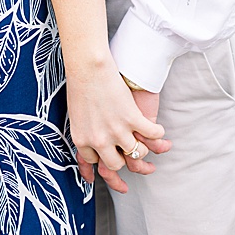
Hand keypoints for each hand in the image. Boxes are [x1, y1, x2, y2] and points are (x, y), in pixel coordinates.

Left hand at [68, 64, 165, 194]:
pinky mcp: (132, 119)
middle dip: (124, 161)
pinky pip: (152, 135)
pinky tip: (159, 132)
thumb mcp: (76, 115)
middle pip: (115, 164)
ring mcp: (117, 131)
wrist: (88, 67)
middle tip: (137, 160)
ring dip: (145, 150)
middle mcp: (99, 140)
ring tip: (151, 146)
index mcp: (82, 139)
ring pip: (136, 153)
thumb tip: (91, 145)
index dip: (104, 163)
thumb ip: (86, 132)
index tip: (113, 168)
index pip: (93, 162)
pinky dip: (158, 135)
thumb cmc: (79, 85)